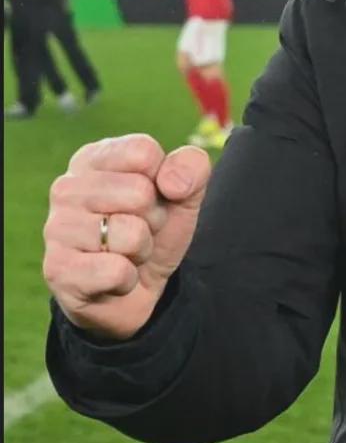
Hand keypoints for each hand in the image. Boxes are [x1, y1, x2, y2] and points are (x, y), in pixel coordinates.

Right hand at [43, 134, 210, 340]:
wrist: (135, 290)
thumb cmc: (154, 228)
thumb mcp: (185, 192)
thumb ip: (191, 168)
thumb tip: (173, 182)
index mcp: (94, 158)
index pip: (143, 152)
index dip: (164, 180)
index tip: (153, 196)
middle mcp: (67, 187)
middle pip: (139, 193)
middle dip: (154, 218)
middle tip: (140, 229)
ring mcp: (56, 228)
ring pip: (130, 234)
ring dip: (141, 249)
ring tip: (125, 252)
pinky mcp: (57, 269)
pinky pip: (116, 272)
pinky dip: (127, 279)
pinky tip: (113, 277)